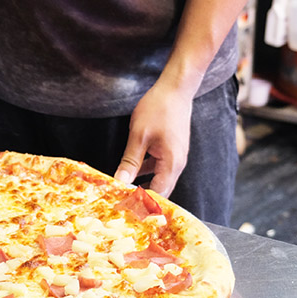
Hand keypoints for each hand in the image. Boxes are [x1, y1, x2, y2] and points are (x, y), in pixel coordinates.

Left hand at [114, 79, 193, 196]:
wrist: (176, 89)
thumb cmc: (159, 108)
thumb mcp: (139, 136)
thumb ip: (130, 161)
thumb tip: (119, 181)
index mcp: (172, 164)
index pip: (158, 194)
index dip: (142, 203)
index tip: (125, 209)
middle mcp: (177, 164)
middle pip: (161, 191)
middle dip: (142, 199)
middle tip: (122, 204)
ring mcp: (175, 158)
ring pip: (159, 180)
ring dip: (144, 186)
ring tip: (124, 192)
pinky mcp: (171, 151)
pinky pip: (159, 169)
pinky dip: (146, 174)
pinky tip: (131, 173)